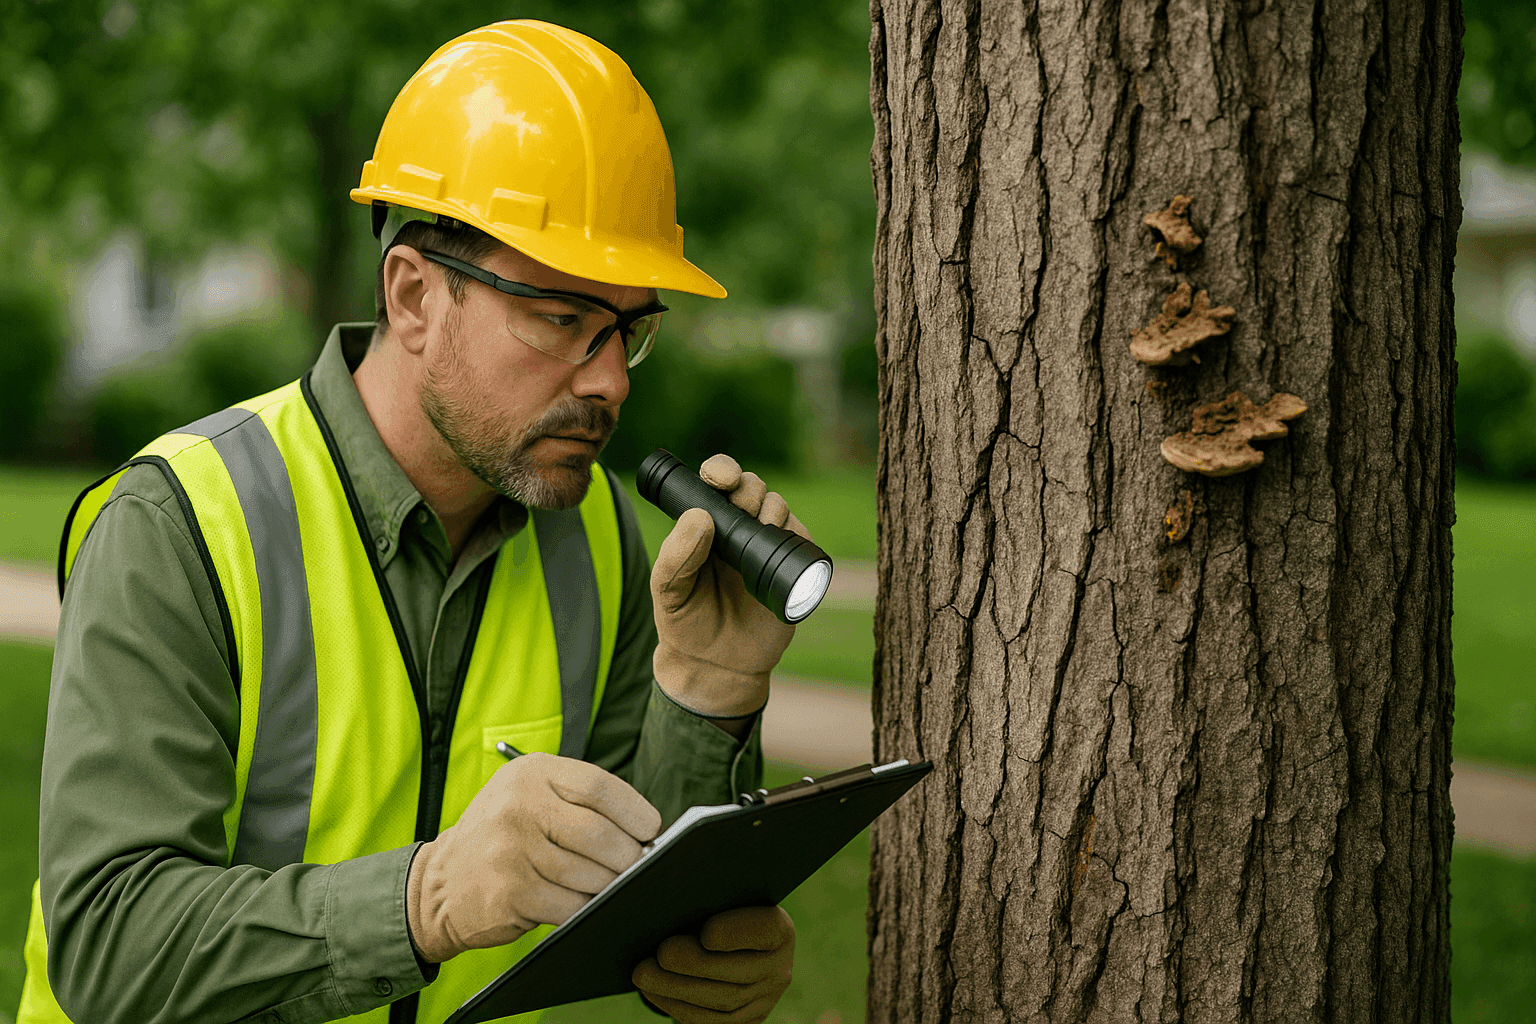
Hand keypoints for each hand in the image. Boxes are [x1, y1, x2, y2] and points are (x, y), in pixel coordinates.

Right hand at [407, 752, 660, 962]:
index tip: (651, 828)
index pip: (598, 785)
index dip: (634, 810)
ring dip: (608, 885)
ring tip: (609, 885)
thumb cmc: (502, 838)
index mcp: (531, 774)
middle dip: (628, 855)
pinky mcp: (510, 892)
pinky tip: (583, 903)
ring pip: (588, 873)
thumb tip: (643, 830)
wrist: (440, 884)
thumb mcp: (529, 797)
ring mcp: (511, 850)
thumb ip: (578, 802)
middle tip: (635, 865)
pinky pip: (570, 905)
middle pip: (599, 833)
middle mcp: (518, 806)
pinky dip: (586, 908)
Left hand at [633, 906, 795, 1022]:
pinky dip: (677, 1006)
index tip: (706, 932)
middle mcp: (779, 968)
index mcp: (779, 930)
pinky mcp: (745, 1021)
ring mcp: (764, 1000)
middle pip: (737, 972)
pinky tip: (652, 991)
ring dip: (676, 989)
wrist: (732, 946)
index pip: (766, 929)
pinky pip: (711, 1022)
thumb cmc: (718, 911)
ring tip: (643, 973)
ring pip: (721, 1001)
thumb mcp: (722, 901)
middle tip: (661, 952)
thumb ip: (708, 902)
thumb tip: (669, 904)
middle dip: (693, 964)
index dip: (737, 933)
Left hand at [650, 454, 809, 716]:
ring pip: (779, 507)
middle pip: (752, 487)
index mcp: (706, 524)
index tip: (720, 480)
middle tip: (741, 510)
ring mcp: (767, 547)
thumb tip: (701, 516)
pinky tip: (786, 546)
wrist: (716, 667)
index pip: (717, 482)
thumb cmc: (685, 623)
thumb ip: (676, 556)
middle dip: (750, 489)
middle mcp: (738, 529)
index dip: (722, 470)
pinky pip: (803, 540)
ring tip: (763, 529)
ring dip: (774, 508)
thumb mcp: (667, 591)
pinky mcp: (793, 568)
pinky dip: (798, 536)